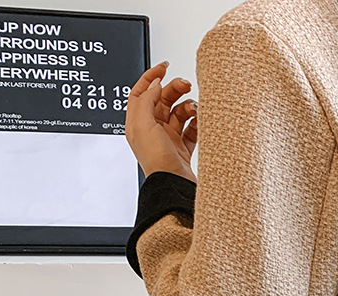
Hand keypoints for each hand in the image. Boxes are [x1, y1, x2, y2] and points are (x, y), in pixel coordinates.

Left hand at [125, 61, 197, 182]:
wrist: (174, 185)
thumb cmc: (157, 161)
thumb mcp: (143, 124)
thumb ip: (147, 100)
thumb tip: (154, 84)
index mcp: (137, 123)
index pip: (140, 93)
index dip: (150, 77)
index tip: (164, 67)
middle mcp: (152, 130)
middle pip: (162, 100)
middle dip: (174, 89)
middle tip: (185, 84)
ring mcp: (168, 139)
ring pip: (179, 113)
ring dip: (187, 106)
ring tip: (194, 108)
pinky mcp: (183, 148)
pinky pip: (192, 129)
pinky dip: (197, 123)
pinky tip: (200, 120)